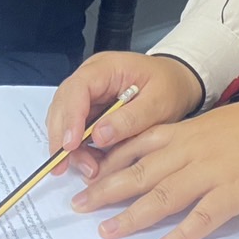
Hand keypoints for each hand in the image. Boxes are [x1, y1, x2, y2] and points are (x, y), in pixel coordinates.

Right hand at [45, 52, 204, 178]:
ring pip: (65, 120)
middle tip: (64, 166)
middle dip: (62, 137)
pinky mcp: (91, 110)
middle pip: (63, 105)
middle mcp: (90, 79)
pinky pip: (77, 130)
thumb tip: (99, 136)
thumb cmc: (169, 86)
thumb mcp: (159, 102)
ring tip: (89, 170)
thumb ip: (131, 118)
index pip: (77, 88)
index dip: (70, 117)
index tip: (70, 145)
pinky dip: (80, 149)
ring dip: (71, 147)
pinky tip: (92, 164)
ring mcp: (88, 95)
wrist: (176, 83)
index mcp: (106, 68)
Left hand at [70, 93, 238, 238]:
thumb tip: (155, 158)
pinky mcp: (233, 194)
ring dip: (132, 215)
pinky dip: (180, 235)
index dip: (107, 161)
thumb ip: (182, 141)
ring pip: (163, 196)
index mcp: (182, 133)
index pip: (135, 145)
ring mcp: (211, 173)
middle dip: (106, 190)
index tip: (83, 174)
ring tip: (108, 231)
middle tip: (79, 206)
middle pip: (140, 172)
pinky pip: (202, 218)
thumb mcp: (209, 125)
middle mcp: (190, 152)